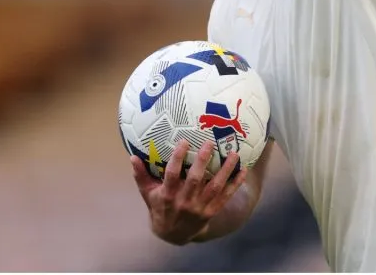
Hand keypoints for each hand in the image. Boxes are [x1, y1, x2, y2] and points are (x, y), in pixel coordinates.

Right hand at [131, 138, 246, 245]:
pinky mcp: (211, 212)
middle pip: (195, 179)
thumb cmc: (159, 207)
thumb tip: (132, 157)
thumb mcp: (147, 193)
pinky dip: (235, 184)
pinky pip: (225, 197)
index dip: (177, 158)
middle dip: (203, 161)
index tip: (184, 142)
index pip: (172, 174)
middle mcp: (184, 201)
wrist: (173, 235)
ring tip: (233, 154)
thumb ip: (141, 175)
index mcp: (168, 195)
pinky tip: (243, 171)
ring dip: (225, 171)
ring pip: (214, 187)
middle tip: (210, 143)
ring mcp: (199, 207)